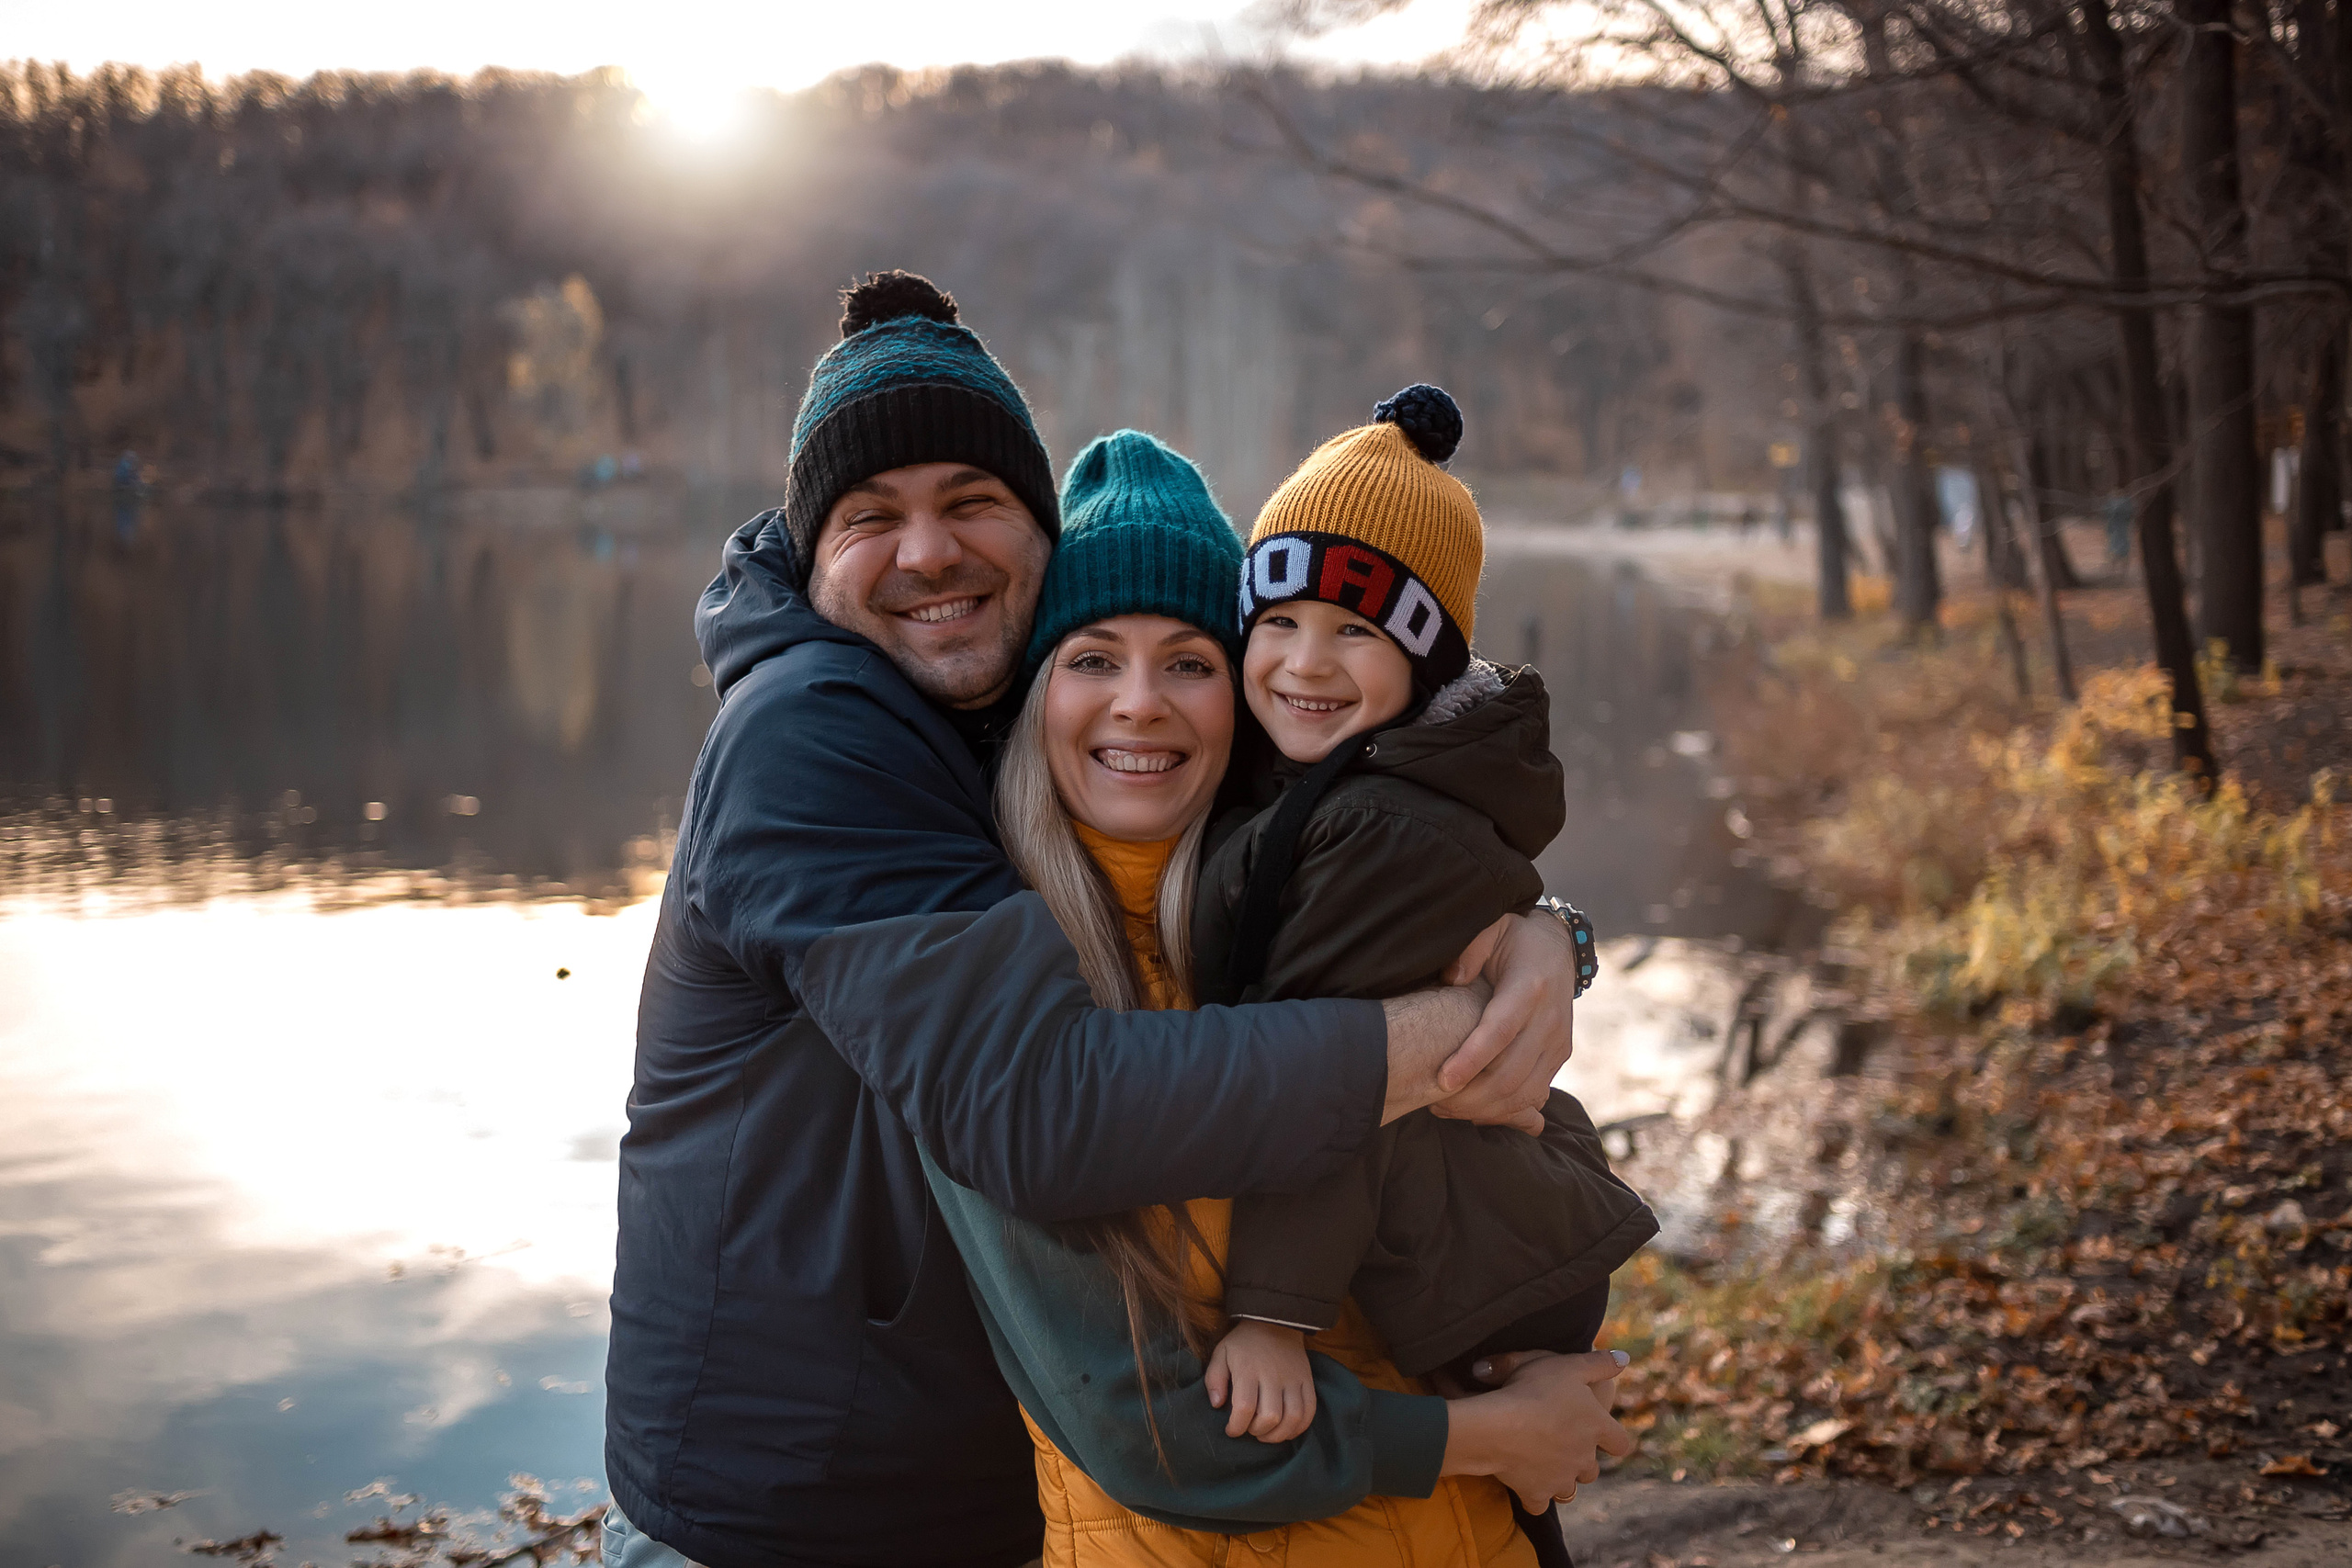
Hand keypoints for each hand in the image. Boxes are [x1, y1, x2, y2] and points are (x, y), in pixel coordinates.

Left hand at [1205, 1320, 1316, 1441]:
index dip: (1237, 1426)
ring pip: (1293, 1417)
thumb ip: (1214, 1378)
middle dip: (1257, 1431)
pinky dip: (1300, 1427)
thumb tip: (1216, 1404)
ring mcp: (1293, 1378)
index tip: (1231, 1430)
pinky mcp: (1307, 1380)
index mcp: (1248, 1369)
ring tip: (1267, 1434)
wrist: (1275, 1320)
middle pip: (1270, 1416)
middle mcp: (1273, 1375)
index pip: (1245, 1407)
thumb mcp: (1221, 1353)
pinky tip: (1286, 1430)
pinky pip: (1310, 1410)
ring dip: (1279, 1434)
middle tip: (1250, 1429)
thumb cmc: (1243, 1342)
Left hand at [1430, 910, 1575, 1130]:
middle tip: (1433, 1101)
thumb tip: (1452, 978)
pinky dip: (1504, 1110)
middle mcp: (1549, 1020)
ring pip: (1523, 1092)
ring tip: (1446, 1108)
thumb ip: (1470, 950)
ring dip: (1483, 1108)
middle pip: (1511, 1073)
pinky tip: (1473, 1110)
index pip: (1499, 1032)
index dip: (1470, 1060)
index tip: (1442, 1081)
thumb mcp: (1491, 929)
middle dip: (1470, 1096)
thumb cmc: (1514, 941)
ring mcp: (1558, 1042)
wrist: (1559, 949)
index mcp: (1530, 988)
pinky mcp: (1559, 1056)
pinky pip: (1534, 1094)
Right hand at [1439, 1348, 1631, 1511]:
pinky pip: (1539, 1504)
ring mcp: (1560, 1479)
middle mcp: (1584, 1458)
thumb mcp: (1569, 1365)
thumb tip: (1625, 1358)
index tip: (1603, 1435)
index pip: (1620, 1443)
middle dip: (1581, 1461)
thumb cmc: (1534, 1389)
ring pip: (1568, 1489)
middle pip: (1592, 1470)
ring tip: (1545, 1465)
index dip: (1612, 1439)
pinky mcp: (1536, 1493)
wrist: (1500, 1424)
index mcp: (1597, 1427)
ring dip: (1560, 1479)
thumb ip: (1599, 1363)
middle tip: (1564, 1446)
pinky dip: (1533, 1496)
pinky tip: (1524, 1484)